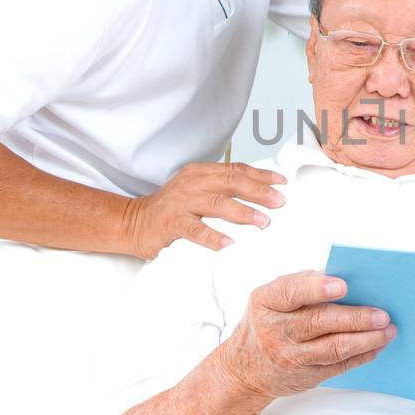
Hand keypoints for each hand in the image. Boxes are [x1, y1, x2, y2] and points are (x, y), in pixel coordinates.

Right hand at [122, 161, 287, 259]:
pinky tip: (229, 244)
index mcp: (200, 173)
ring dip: (243, 213)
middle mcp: (192, 183)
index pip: (236, 170)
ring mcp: (180, 202)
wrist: (132, 222)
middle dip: (258, 191)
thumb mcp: (196, 191)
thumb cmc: (171, 209)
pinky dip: (212, 237)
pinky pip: (194, 230)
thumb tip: (258, 194)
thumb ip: (220, 189)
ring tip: (263, 222)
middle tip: (279, 202)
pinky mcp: (170, 223)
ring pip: (217, 203)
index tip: (282, 182)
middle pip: (231, 183)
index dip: (260, 175)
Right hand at [216, 271, 395, 401]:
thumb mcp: (273, 298)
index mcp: (266, 301)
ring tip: (387, 330)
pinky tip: (377, 346)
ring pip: (333, 348)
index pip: (291, 292)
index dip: (317, 289)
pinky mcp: (305, 376)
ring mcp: (290, 356)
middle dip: (355, 317)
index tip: (343, 285)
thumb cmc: (268, 321)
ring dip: (365, 339)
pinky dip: (361, 355)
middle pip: (319, 322)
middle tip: (382, 314)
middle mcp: (275, 329)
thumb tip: (348, 276)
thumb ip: (304, 284)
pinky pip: (338, 366)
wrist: (244, 368)